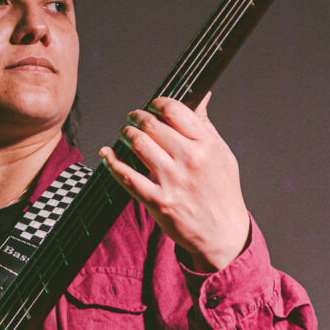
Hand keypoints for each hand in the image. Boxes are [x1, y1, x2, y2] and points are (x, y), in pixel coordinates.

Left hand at [99, 93, 249, 271]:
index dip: (157, 103)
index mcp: (206, 145)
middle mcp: (189, 160)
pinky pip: (127, 177)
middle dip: (137, 117)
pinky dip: (112, 162)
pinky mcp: (158, 201)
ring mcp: (172, 181)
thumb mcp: (222, 155)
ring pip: (138, 145)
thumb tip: (202, 96)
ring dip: (126, 135)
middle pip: (152, 125)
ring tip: (126, 134)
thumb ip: (206, 126)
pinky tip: (106, 154)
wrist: (222, 233)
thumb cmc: (222, 192)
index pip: (175, 111)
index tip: (152, 105)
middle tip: (133, 118)